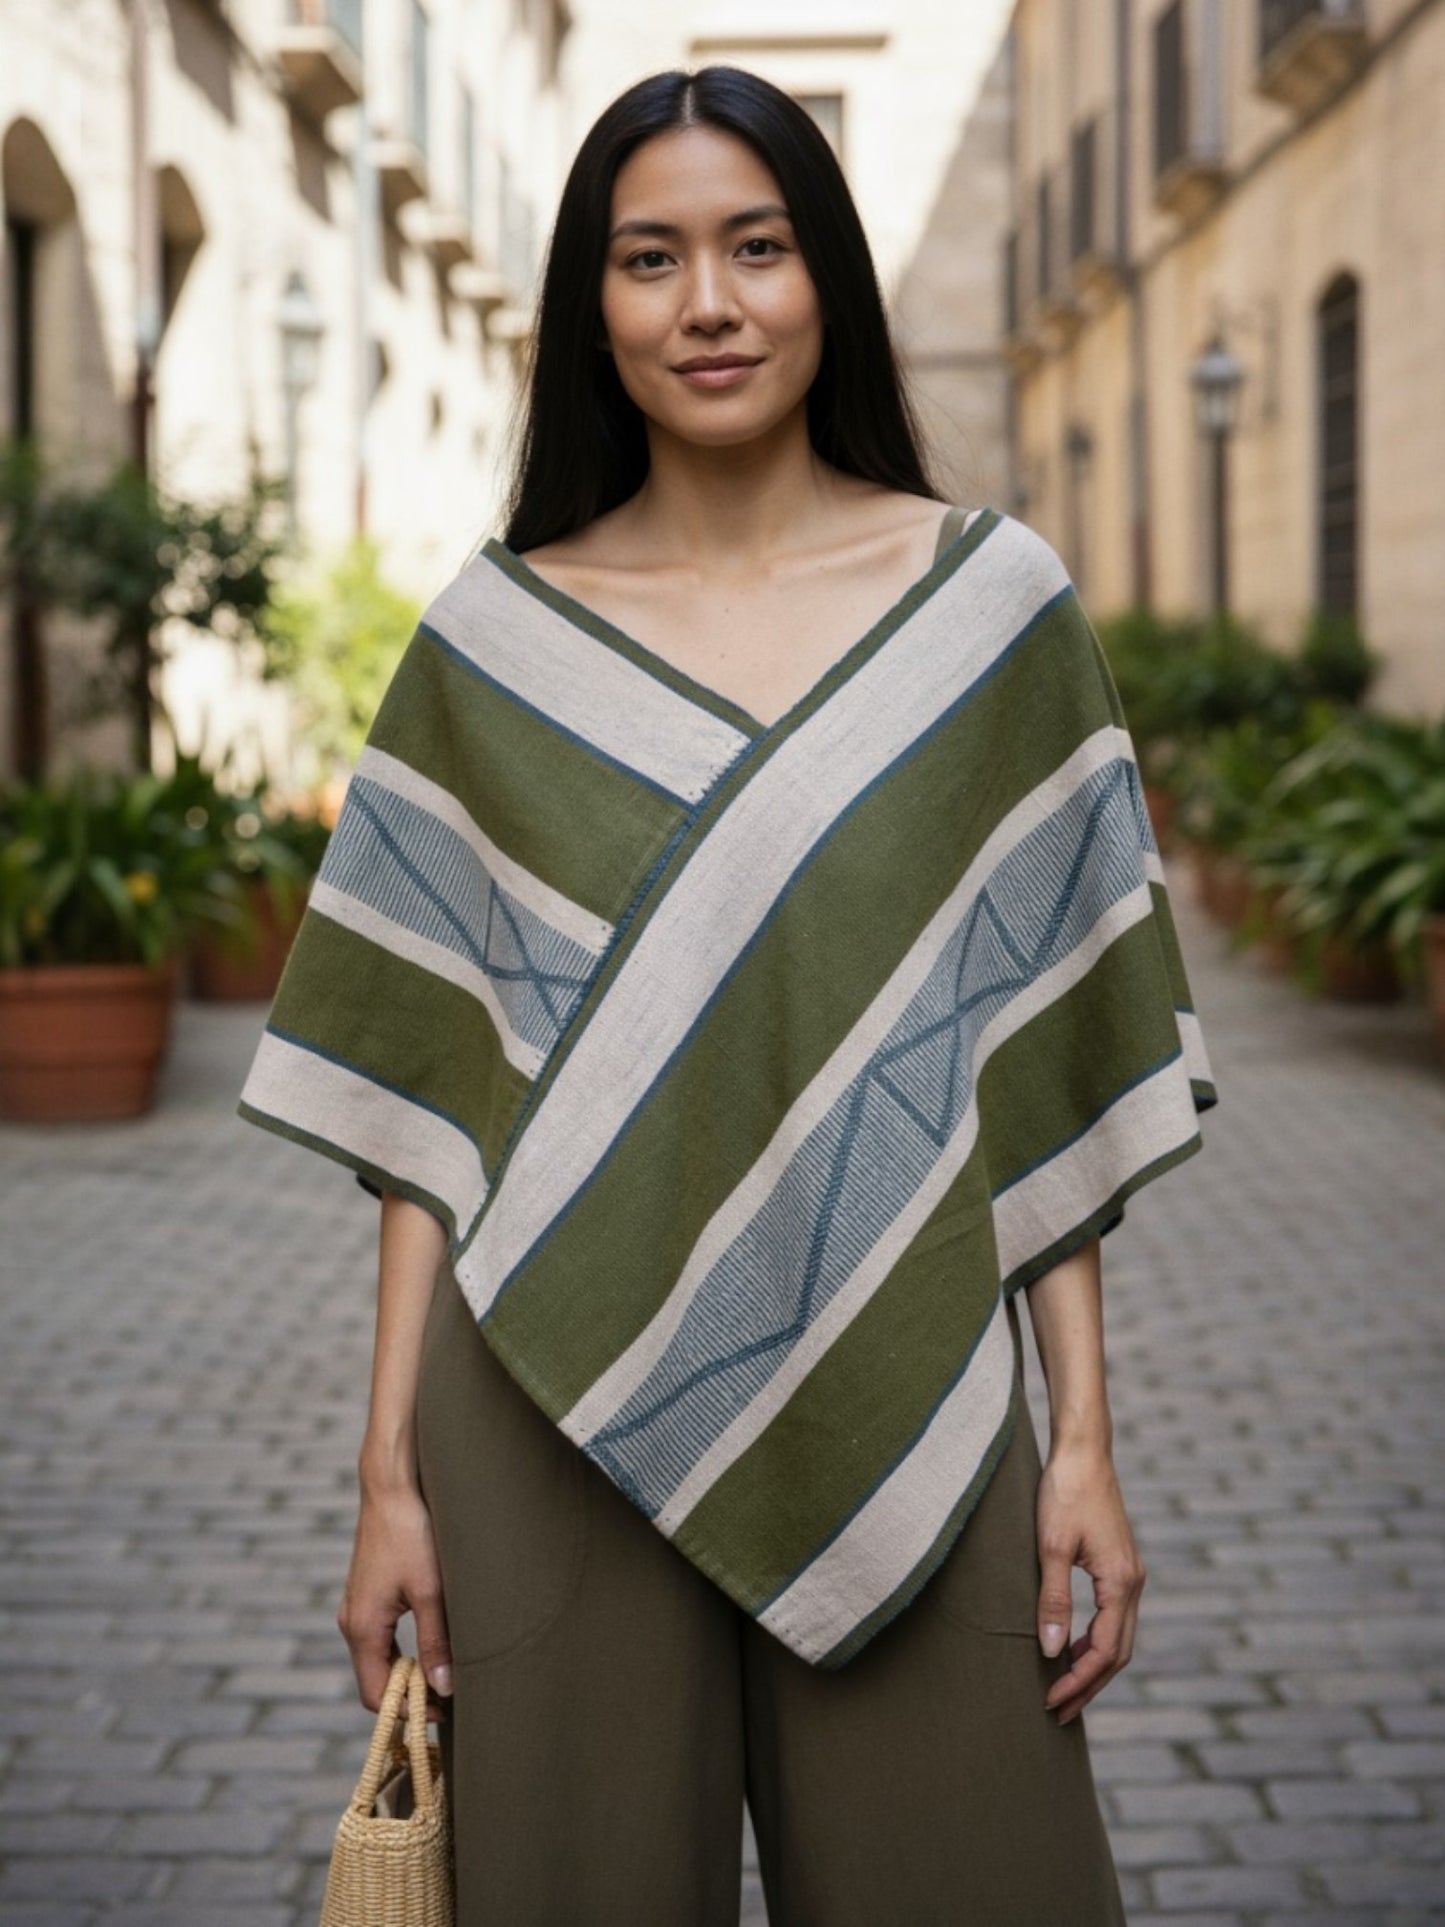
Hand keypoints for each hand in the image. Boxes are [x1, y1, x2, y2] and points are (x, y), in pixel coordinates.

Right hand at [337, 1478, 453, 1722]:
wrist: (393, 1485)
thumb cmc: (412, 1532)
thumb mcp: (431, 1590)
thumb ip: (436, 1641)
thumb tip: (442, 1689)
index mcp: (362, 1627)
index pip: (375, 1695)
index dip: (407, 1711)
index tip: (442, 1714)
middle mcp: (352, 1621)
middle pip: (374, 1680)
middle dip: (407, 1696)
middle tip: (448, 1699)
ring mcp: (357, 1606)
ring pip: (378, 1659)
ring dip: (406, 1673)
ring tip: (443, 1675)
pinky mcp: (367, 1593)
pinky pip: (380, 1638)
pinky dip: (401, 1652)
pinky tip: (430, 1645)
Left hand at [1034, 1441, 1144, 1723]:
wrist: (1083, 1452)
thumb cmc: (1065, 1493)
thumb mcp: (1051, 1546)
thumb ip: (1053, 1599)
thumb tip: (1051, 1651)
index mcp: (1121, 1583)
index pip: (1104, 1652)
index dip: (1078, 1681)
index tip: (1050, 1701)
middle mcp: (1134, 1583)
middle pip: (1118, 1653)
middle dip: (1089, 1685)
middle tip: (1058, 1711)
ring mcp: (1130, 1574)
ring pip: (1120, 1638)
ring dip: (1094, 1666)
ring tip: (1063, 1688)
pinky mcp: (1121, 1565)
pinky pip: (1115, 1618)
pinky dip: (1097, 1641)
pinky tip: (1073, 1647)